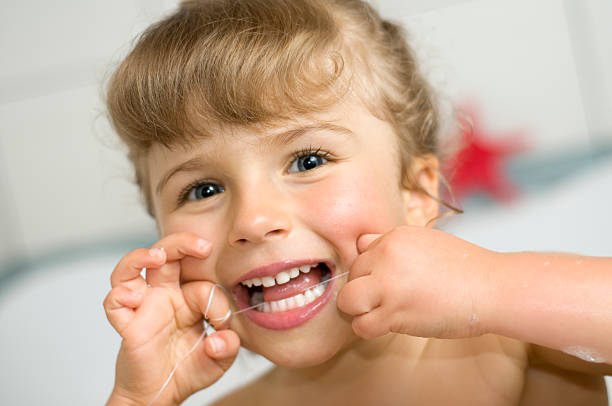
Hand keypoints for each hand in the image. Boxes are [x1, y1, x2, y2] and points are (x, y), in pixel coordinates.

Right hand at [103, 232, 239, 405]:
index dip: (216, 301)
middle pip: (166, 254)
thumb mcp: (219, 359)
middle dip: (183, 243)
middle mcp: (164, 296)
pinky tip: (134, 297)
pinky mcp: (127, 324)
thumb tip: (219, 338)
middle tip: (203, 246)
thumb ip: (228, 346)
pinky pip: (114, 302)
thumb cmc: (187, 370)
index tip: (222, 324)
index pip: (203, 283)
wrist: (161, 395)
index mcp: (188, 298)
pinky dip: (119, 294)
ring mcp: (143, 307)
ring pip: (131, 268)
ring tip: (158, 255)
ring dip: (141, 255)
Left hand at [337, 226, 492, 339]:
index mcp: (395, 237)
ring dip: (360, 310)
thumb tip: (361, 243)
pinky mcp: (394, 312)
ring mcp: (388, 285)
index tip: (388, 283)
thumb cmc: (464, 268)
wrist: (492, 289)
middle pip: (351, 276)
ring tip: (380, 313)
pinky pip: (361, 325)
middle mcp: (386, 256)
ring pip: (347, 301)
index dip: (372, 272)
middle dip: (364, 289)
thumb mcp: (425, 242)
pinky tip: (387, 325)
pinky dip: (369, 328)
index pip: (361, 254)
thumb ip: (391, 243)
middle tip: (385, 300)